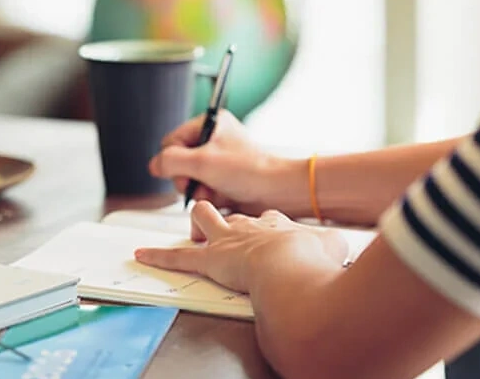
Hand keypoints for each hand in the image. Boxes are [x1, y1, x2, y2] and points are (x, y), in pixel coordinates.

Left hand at [134, 201, 347, 293]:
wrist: (292, 264)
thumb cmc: (312, 259)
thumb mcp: (332, 246)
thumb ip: (331, 244)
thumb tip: (338, 244)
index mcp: (275, 223)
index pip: (266, 218)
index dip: (266, 226)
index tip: (273, 233)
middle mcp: (248, 226)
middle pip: (232, 214)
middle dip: (228, 219)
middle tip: (233, 235)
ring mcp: (227, 240)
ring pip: (205, 219)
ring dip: (199, 226)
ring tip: (199, 236)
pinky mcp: (210, 260)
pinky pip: (179, 258)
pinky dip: (158, 256)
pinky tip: (142, 253)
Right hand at [150, 109, 286, 215]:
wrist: (276, 191)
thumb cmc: (249, 170)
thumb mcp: (202, 162)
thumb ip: (171, 161)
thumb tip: (154, 165)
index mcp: (210, 124)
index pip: (171, 141)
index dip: (174, 159)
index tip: (187, 169)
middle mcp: (213, 140)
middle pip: (178, 162)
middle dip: (186, 177)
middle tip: (199, 182)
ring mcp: (218, 162)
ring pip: (188, 178)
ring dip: (196, 189)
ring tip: (212, 191)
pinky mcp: (223, 180)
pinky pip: (201, 189)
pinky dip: (207, 196)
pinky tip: (219, 198)